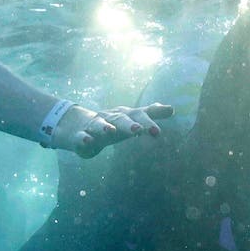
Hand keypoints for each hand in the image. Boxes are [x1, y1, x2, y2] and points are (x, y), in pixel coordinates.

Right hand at [49, 102, 173, 155]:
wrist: (76, 125)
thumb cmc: (111, 124)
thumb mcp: (131, 118)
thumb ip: (151, 114)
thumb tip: (172, 108)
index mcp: (124, 116)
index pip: (139, 115)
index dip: (149, 121)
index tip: (158, 131)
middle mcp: (110, 119)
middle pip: (121, 120)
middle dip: (129, 125)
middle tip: (139, 130)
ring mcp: (94, 126)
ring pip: (99, 125)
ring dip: (105, 128)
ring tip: (110, 132)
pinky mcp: (79, 136)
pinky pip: (81, 137)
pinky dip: (84, 139)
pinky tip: (88, 142)